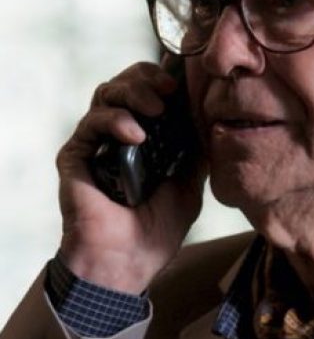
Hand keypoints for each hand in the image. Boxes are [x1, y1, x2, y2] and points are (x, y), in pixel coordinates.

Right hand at [56, 61, 206, 293]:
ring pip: (107, 94)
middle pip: (127, 85)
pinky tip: (135, 133)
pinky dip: (114, 120)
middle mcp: (121, 135)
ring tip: (156, 109)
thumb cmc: (159, 228)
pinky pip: (91, 123)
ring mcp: (98, 144)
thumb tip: (211, 121)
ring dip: (134, 92)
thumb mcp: (189, 184)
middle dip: (149, 78)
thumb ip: (195, 152)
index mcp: (148, 139)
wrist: (130, 261)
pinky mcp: (77, 155)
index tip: (185, 77)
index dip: (165, 79)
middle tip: (170, 89)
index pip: (152, 94)